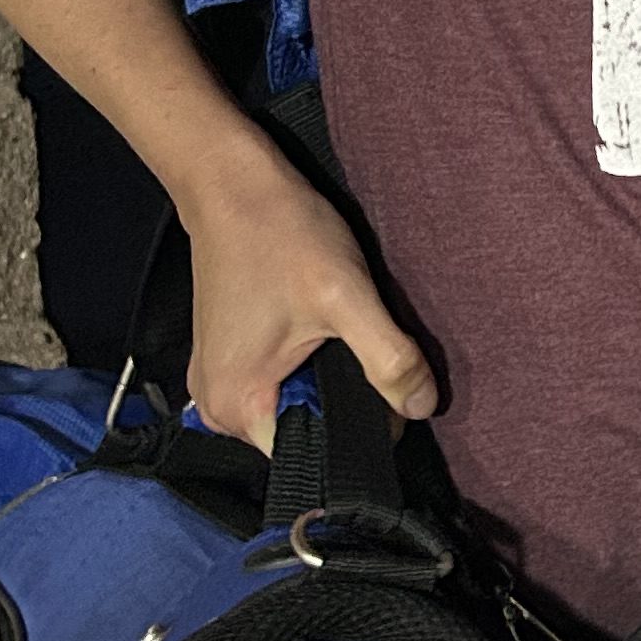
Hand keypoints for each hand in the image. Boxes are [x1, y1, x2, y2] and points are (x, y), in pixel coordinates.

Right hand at [173, 131, 439, 447]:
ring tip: (344, 333)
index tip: (387, 400)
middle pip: (306, 433)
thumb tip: (422, 408)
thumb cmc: (279, 235)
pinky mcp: (229, 358)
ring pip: (297, 406)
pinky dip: (311, 364)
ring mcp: (219, 382)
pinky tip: (324, 327)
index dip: (359, 435)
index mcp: (237, 409)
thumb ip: (388, 359)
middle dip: (346, 403)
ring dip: (331, 380)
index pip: (314, 457)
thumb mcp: (346, 297)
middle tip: (367, 350)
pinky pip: (282, 383)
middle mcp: (218, 409)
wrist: (230, 183)